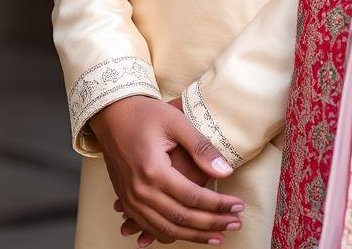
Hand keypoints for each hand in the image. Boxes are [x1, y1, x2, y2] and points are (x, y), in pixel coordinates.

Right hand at [91, 95, 243, 245]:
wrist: (112, 115)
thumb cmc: (145, 114)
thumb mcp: (176, 122)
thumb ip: (201, 148)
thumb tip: (226, 171)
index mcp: (154, 171)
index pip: (193, 197)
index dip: (218, 205)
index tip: (239, 206)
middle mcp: (140, 191)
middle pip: (182, 219)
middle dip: (212, 224)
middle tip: (235, 224)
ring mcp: (131, 200)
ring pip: (166, 230)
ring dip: (194, 236)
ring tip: (217, 237)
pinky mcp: (126, 201)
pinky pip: (150, 227)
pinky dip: (171, 235)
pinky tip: (188, 235)